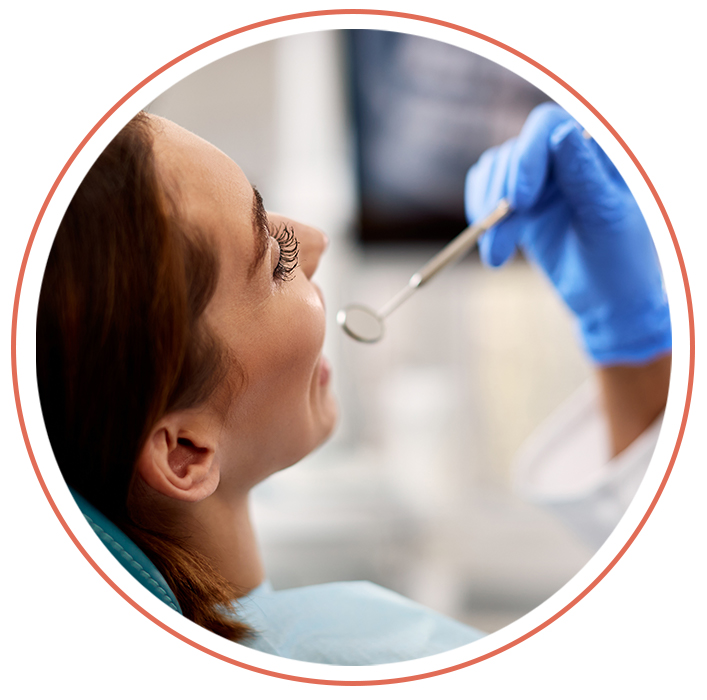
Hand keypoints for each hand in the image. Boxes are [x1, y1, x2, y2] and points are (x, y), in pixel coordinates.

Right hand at [464, 102, 670, 364]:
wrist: (608, 298)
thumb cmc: (621, 259)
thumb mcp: (605, 218)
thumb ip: (583, 176)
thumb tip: (561, 133)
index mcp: (595, 149)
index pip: (546, 128)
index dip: (526, 159)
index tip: (519, 203)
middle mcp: (564, 155)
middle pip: (512, 153)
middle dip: (500, 199)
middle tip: (498, 248)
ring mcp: (539, 176)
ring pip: (493, 172)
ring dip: (488, 215)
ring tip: (497, 257)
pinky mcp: (519, 198)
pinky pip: (484, 188)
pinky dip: (480, 215)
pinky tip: (494, 243)